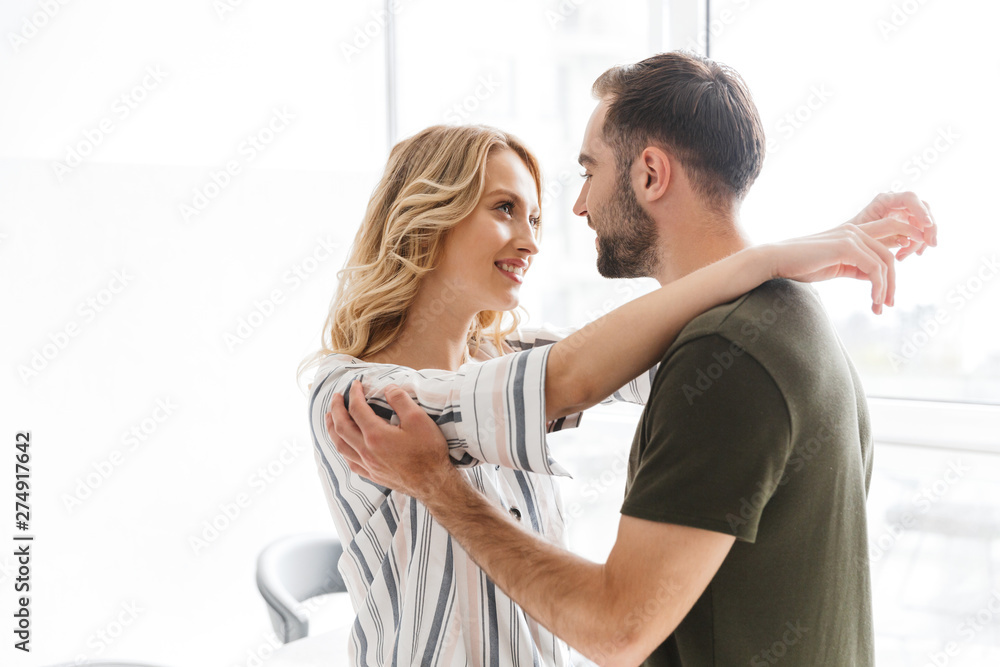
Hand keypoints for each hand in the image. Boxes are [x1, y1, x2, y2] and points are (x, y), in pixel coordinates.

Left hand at [325, 380, 454, 499]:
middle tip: (336, 397)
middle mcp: (366, 451)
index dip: (354, 394)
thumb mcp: (419, 419)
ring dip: (332, 429)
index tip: (355, 384)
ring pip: (340, 445)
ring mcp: (368, 465)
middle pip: (341, 426)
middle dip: (336, 409)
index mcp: (375, 435)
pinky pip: (349, 461)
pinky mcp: (372, 475)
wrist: (434, 484)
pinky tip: (343, 445)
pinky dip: (342, 449)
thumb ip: (400, 400)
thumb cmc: (428, 452)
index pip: (356, 409)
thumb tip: (387, 389)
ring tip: (329, 418)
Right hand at [761, 217, 923, 313]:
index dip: (897, 260)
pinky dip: (878, 287)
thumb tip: (875, 278)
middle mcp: (855, 230)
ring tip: (880, 307)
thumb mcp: (835, 267)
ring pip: (885, 263)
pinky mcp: (847, 247)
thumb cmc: (800, 265)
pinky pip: (874, 268)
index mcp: (852, 233)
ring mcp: (851, 236)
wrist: (776, 260)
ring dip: (886, 288)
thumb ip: (856, 268)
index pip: (886, 240)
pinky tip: (873, 301)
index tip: (893, 289)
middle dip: (893, 282)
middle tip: (890, 304)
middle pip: (889, 256)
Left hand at [845, 191, 937, 259]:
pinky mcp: (904, 224)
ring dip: (920, 240)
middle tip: (931, 245)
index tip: (927, 225)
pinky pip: (918, 232)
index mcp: (884, 200)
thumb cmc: (848, 237)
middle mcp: (895, 203)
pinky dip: (917, 244)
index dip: (921, 210)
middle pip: (923, 209)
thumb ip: (886, 237)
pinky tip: (910, 255)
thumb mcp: (865, 237)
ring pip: (923, 223)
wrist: (842, 244)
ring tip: (903, 257)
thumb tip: (907, 241)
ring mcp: (901, 213)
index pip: (910, 198)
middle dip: (929, 228)